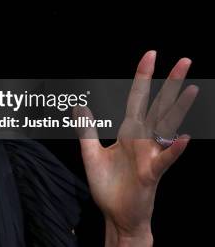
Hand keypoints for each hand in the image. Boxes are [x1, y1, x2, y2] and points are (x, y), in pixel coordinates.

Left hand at [73, 50, 195, 237]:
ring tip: (191, 89)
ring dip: (178, 109)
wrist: (116, 216)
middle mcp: (142, 139)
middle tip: (186, 60)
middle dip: (170, 83)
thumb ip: (86, 130)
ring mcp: (149, 155)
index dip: (142, 77)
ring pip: (165, 127)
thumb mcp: (91, 154)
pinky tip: (183, 137)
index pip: (137, 98)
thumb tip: (80, 105)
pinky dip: (172, 149)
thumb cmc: (108, 186)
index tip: (151, 55)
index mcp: (128, 132)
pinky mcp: (151, 174)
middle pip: (158, 106)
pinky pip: (163, 159)